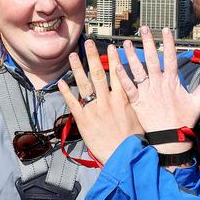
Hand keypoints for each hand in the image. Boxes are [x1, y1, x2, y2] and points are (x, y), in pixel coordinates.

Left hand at [58, 40, 143, 163]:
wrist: (123, 156)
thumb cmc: (133, 140)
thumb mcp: (138, 117)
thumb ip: (132, 102)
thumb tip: (132, 91)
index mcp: (122, 99)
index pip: (117, 74)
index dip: (113, 60)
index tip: (110, 48)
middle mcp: (107, 101)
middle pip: (98, 74)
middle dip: (92, 57)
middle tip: (88, 43)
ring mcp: (94, 109)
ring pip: (84, 84)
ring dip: (77, 68)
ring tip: (73, 56)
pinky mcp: (83, 120)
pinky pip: (73, 103)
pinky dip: (66, 92)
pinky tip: (61, 82)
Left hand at [117, 27, 199, 153]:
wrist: (171, 140)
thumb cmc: (183, 122)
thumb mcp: (198, 103)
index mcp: (172, 82)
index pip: (171, 57)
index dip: (168, 43)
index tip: (165, 30)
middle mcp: (159, 84)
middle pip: (152, 59)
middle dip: (148, 42)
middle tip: (143, 29)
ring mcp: (147, 92)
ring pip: (138, 70)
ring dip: (131, 56)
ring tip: (126, 42)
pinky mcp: (138, 102)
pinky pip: (128, 87)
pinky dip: (122, 77)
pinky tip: (116, 66)